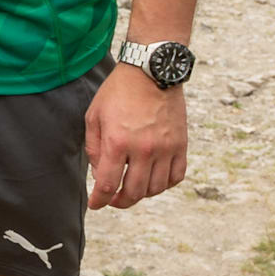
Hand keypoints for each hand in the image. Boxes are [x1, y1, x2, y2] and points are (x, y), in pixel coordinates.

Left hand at [84, 61, 186, 208]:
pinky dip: (165, 184)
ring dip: (142, 194)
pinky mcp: (181, 145)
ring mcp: (166, 148)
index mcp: (118, 142)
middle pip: (134, 192)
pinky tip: (154, 180)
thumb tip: (100, 173)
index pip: (108, 184)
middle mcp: (144, 149)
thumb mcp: (94, 116)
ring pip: (156, 188)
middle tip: (113, 199)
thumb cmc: (118, 92)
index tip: (95, 204)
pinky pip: (176, 176)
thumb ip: (94, 148)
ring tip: (132, 188)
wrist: (151, 71)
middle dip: (120, 202)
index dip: (99, 200)